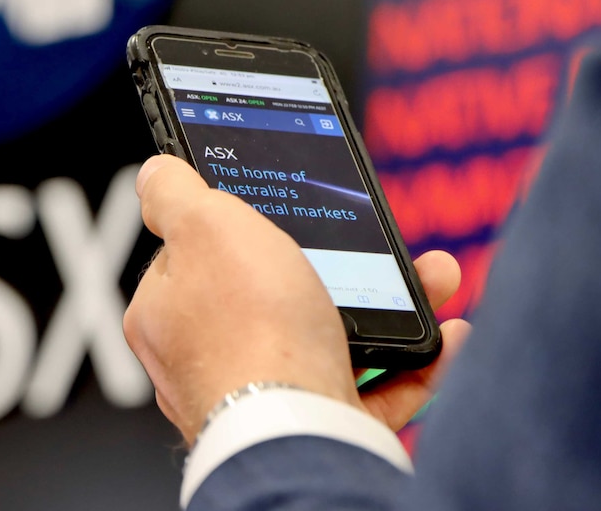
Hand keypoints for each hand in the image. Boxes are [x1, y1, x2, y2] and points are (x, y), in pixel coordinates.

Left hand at [124, 154, 469, 443]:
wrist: (297, 427)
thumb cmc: (249, 327)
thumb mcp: (205, 225)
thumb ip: (175, 193)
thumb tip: (157, 172)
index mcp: (172, 310)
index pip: (202, 254)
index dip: (245, 226)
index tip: (287, 213)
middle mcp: (212, 354)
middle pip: (278, 290)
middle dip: (340, 258)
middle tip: (375, 240)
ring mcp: (264, 389)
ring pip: (332, 333)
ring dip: (392, 302)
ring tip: (432, 279)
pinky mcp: (314, 420)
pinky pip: (369, 386)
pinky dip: (409, 361)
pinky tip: (442, 339)